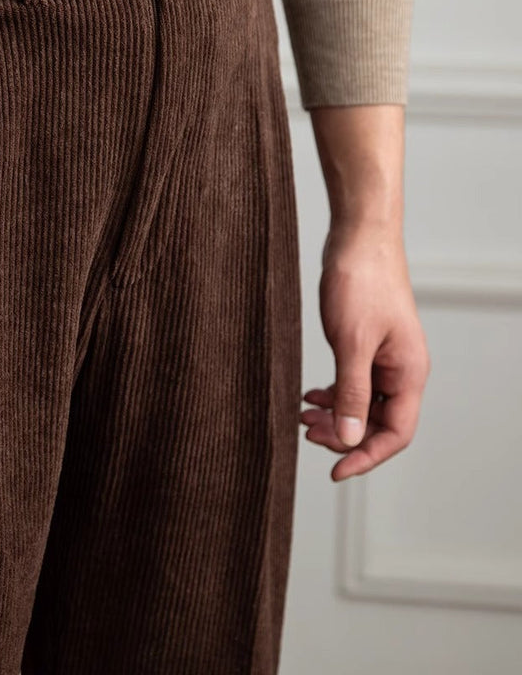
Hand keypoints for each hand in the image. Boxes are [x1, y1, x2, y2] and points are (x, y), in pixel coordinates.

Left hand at [301, 221, 430, 481]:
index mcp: (408, 374)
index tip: (334, 472)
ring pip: (363, 402)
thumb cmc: (360, 284)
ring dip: (336, 415)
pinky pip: (355, 382)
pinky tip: (311, 396)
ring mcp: (385, 356)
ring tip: (302, 416)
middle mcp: (401, 369)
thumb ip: (351, 393)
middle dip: (343, 435)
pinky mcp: (367, 343)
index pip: (395, 434)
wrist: (358, 238)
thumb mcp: (351, 343)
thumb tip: (348, 439)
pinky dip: (334, 394)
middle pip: (377, 422)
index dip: (365, 456)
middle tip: (305, 432)